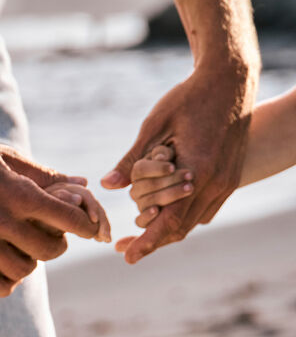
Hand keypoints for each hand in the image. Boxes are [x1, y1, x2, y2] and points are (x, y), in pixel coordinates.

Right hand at [0, 131, 102, 296]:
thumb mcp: (8, 158)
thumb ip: (46, 176)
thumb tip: (83, 184)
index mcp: (18, 192)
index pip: (66, 217)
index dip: (86, 225)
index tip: (91, 227)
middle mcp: (1, 220)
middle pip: (48, 250)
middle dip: (58, 245)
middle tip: (54, 237)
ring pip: (23, 270)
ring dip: (30, 262)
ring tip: (26, 250)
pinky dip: (6, 282)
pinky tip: (5, 267)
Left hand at [102, 62, 255, 263]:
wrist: (231, 79)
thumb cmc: (190, 97)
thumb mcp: (156, 124)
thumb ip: (132, 160)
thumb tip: (106, 185)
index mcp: (197, 171)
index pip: (169, 221)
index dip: (147, 242)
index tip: (127, 258)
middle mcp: (216, 183)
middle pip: (181, 228)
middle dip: (152, 243)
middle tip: (125, 251)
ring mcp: (227, 182)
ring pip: (194, 222)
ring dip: (168, 232)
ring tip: (140, 237)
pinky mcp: (230, 177)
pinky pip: (205, 210)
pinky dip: (184, 218)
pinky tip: (164, 216)